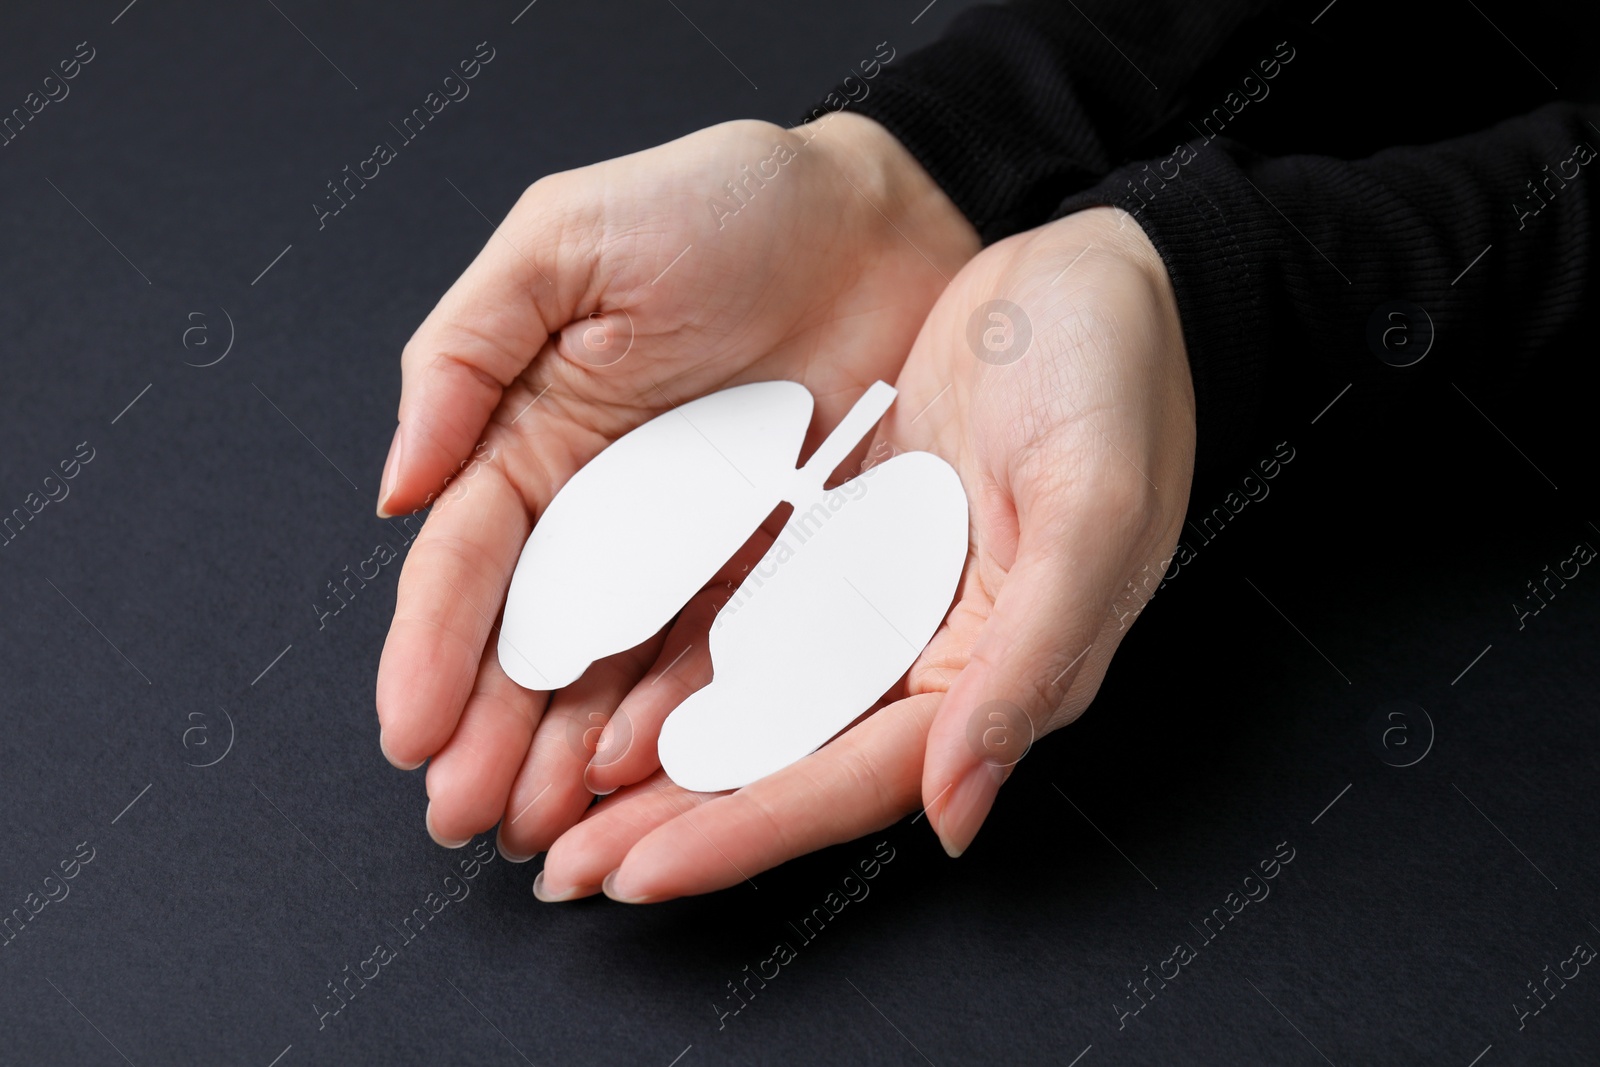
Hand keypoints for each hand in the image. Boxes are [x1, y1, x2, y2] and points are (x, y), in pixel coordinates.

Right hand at [374, 114, 979, 857]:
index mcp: (537, 437)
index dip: (432, 649)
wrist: (883, 213)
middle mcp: (609, 510)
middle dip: (492, 731)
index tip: (408, 732)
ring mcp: (695, 547)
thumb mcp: (566, 243)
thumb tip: (396, 489)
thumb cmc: (722, 201)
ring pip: (622, 671)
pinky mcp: (782, 565)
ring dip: (574, 752)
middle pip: (536, 640)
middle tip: (466, 815)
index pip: (469, 564)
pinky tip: (650, 776)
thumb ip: (465, 353)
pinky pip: (731, 655)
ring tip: (542, 825)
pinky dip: (687, 719)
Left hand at [534, 206, 1194, 900]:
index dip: (745, 831)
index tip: (638, 873)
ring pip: (751, 702)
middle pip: (785, 763)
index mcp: (989, 669)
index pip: (850, 780)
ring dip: (658, 757)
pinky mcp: (840, 541)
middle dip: (672, 823)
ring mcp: (876, 598)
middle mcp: (923, 654)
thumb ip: (1029, 665)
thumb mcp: (1093, 511)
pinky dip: (676, 655)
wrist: (1096, 274)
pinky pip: (745, 613)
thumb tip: (955, 815)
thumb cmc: (1119, 382)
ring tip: (556, 801)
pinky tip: (598, 680)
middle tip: (563, 871)